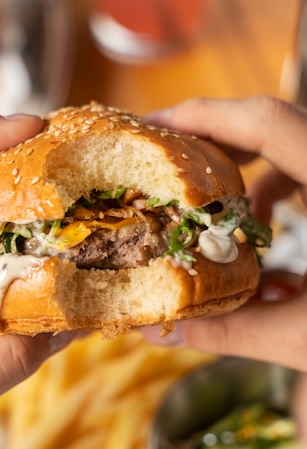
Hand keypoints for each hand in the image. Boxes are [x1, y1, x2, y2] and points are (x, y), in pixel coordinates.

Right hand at [143, 96, 306, 370]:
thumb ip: (235, 332)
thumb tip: (164, 332)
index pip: (269, 122)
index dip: (206, 116)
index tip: (155, 125)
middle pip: (278, 123)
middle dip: (219, 140)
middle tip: (172, 162)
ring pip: (297, 146)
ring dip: (251, 174)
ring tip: (218, 216)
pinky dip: (283, 190)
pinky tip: (268, 235)